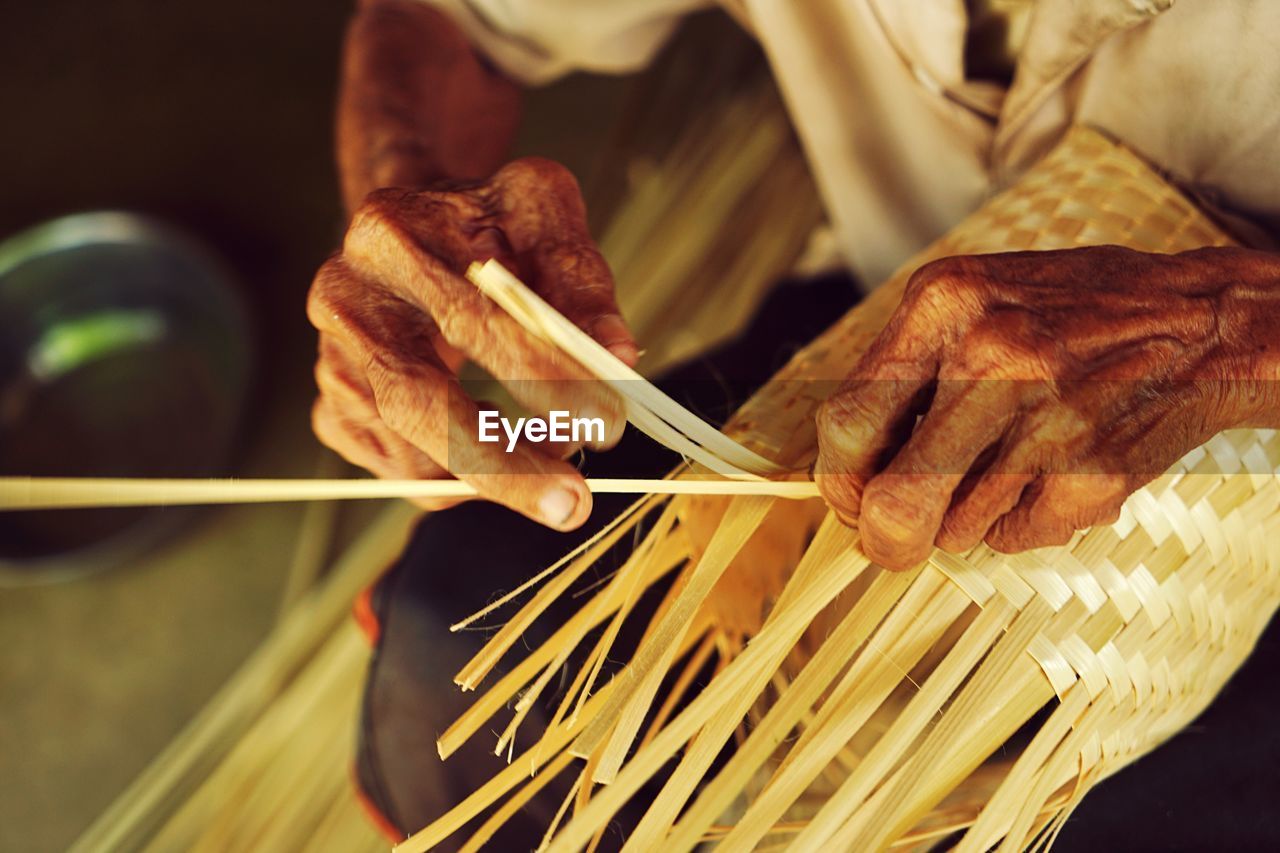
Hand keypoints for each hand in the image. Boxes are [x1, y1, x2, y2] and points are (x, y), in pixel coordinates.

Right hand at [307, 158, 636, 528]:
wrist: (412, 228)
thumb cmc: (487, 223)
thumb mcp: (540, 214)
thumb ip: (580, 281)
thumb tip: (619, 359)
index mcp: (394, 236)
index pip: (474, 322)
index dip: (546, 379)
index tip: (610, 424)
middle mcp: (345, 300)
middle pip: (416, 404)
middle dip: (502, 468)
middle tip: (574, 503)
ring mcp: (330, 362)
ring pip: (411, 458)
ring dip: (496, 474)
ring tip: (555, 450)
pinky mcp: (333, 411)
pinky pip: (405, 473)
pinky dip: (463, 476)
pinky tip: (499, 439)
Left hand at [815, 246, 1279, 569]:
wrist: (1205, 321)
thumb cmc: (1075, 314)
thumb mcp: (976, 300)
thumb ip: (908, 367)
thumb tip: (844, 464)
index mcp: (944, 303)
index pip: (847, 422)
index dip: (839, 479)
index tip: (852, 498)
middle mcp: (990, 354)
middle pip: (891, 499)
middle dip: (884, 537)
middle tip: (894, 540)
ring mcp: (1046, 416)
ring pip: (954, 529)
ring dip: (969, 518)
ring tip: (1014, 464)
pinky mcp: (1092, 470)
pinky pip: (1014, 536)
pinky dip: (1023, 521)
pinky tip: (1057, 471)